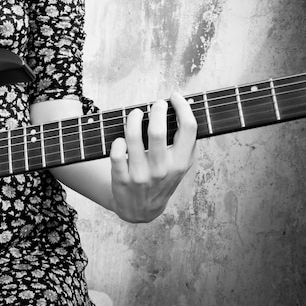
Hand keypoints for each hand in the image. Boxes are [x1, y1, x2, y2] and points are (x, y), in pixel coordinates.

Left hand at [110, 93, 196, 222]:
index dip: (183, 107)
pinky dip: (118, 141)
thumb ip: (186, 142)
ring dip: (134, 118)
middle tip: (156, 104)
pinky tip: (122, 138)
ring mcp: (140, 175)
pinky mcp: (121, 178)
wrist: (141, 209)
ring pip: (133, 138)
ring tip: (136, 113)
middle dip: (156, 109)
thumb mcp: (181, 166)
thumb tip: (185, 108)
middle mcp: (162, 169)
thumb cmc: (162, 179)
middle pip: (158, 131)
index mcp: (180, 163)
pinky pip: (117, 153)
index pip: (189, 128)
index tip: (176, 97)